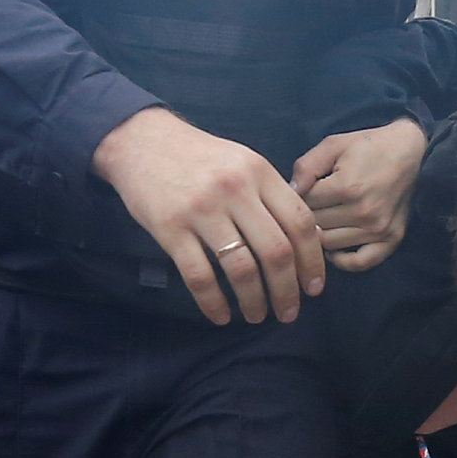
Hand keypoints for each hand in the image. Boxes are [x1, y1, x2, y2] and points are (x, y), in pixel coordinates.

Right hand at [93, 106, 325, 322]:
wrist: (142, 141)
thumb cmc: (200, 157)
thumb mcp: (243, 162)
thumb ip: (272, 195)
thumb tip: (309, 239)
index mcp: (259, 172)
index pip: (300, 223)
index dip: (312, 262)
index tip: (313, 288)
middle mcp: (235, 189)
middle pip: (276, 251)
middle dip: (287, 291)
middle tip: (289, 313)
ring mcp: (201, 209)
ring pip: (241, 269)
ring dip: (253, 301)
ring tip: (256, 316)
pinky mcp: (170, 228)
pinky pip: (199, 276)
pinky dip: (213, 303)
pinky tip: (220, 316)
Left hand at [291, 117, 426, 273]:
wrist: (409, 150)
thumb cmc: (368, 146)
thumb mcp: (333, 145)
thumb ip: (306, 166)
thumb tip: (289, 192)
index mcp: (347, 186)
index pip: (304, 204)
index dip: (298, 196)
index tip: (303, 189)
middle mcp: (364, 212)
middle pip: (315, 226)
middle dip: (308, 214)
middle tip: (312, 204)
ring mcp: (378, 228)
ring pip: (330, 244)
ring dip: (321, 234)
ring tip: (322, 220)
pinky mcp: (391, 239)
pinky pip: (360, 263)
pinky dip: (342, 260)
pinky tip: (334, 247)